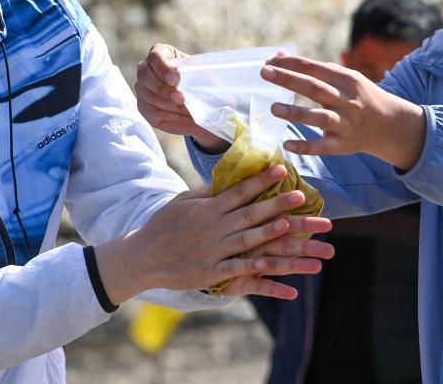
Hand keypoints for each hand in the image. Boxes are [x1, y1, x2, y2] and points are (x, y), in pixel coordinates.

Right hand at [94, 164, 333, 303]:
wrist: (142, 256)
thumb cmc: (164, 225)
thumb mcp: (182, 201)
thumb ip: (207, 193)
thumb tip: (229, 179)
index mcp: (208, 207)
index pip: (240, 191)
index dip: (261, 181)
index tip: (281, 170)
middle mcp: (212, 227)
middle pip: (249, 214)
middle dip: (276, 204)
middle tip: (300, 196)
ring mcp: (211, 250)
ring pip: (246, 240)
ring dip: (268, 232)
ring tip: (289, 225)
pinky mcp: (208, 272)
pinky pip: (233, 269)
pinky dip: (250, 267)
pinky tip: (267, 264)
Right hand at [135, 43, 230, 152]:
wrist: (197, 100)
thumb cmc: (201, 82)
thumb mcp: (207, 78)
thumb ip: (209, 83)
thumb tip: (228, 101)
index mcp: (162, 53)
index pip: (155, 56)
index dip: (162, 67)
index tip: (176, 79)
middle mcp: (146, 69)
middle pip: (144, 76)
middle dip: (163, 89)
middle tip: (181, 99)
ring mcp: (142, 88)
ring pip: (148, 97)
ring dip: (170, 106)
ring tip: (190, 113)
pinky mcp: (143, 107)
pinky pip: (152, 113)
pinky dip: (170, 119)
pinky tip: (187, 121)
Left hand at [261, 54, 425, 170]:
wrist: (390, 125)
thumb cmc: (358, 96)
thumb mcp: (344, 78)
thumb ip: (313, 69)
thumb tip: (279, 56)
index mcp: (347, 80)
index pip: (315, 68)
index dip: (291, 64)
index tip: (269, 62)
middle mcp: (347, 101)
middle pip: (315, 89)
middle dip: (289, 80)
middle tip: (265, 73)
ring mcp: (346, 123)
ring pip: (319, 118)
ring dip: (296, 113)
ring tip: (274, 108)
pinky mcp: (343, 144)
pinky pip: (322, 146)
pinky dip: (305, 146)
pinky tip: (286, 145)